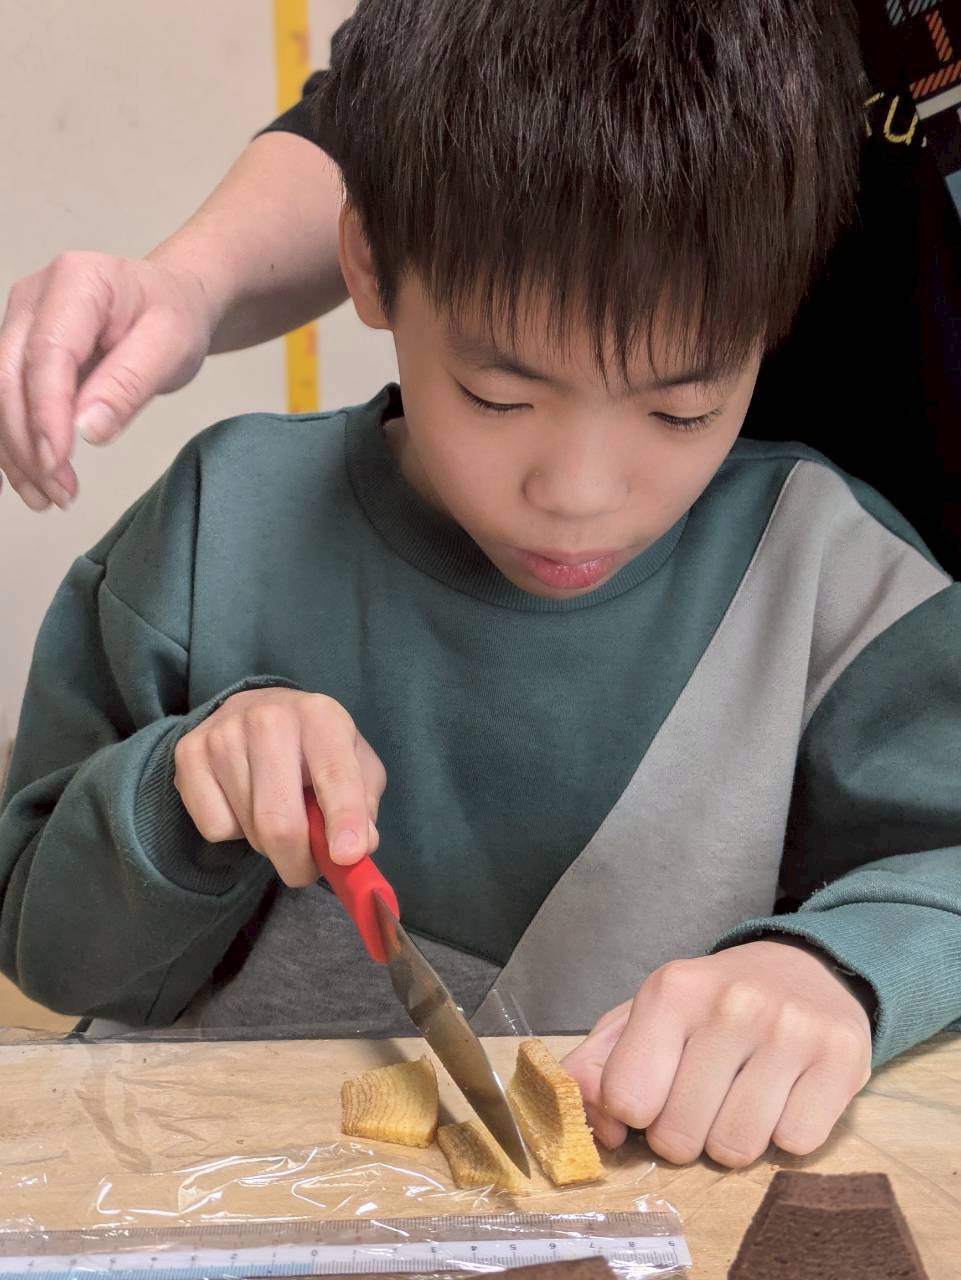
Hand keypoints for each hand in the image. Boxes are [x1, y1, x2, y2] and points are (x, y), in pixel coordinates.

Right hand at [0, 251, 213, 509]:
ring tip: (48, 498)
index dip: (46, 412)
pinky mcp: (18, 348)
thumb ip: (129, 384)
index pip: (48, 352)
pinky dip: (15, 444)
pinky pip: (5, 399)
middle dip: (28, 442)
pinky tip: (29, 481)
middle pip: (9, 375)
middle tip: (60, 493)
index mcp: (77, 282)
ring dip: (16, 452)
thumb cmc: (173, 317)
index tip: (57, 463)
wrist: (169, 299)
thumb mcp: (171, 346)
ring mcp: (19, 321)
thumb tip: (86, 430)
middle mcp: (34, 296)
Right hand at [173, 688, 385, 885]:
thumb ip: (363, 804)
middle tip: (307, 869)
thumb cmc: (316, 747)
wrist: (257, 710)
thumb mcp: (356, 764)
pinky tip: (243, 801)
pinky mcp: (189, 754)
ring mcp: (222, 735)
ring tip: (278, 814)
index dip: (344, 820)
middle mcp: (268, 718)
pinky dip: (234, 831)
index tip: (348, 856)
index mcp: (319, 716)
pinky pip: (214, 827)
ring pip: (249, 830)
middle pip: (280, 821)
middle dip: (298, 861)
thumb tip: (359, 846)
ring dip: (269, 844)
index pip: (334, 776)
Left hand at [563, 940, 872, 1167]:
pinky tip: (784, 1095)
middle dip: (683, 1134)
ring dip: (733, 1140)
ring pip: (737, 1148)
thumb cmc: (713, 1005)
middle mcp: (731, 1004)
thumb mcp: (646, 1016)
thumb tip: (596, 1122)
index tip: (654, 1094)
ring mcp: (790, 1030)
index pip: (628, 1098)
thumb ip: (599, 1063)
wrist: (806, 969)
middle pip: (680, 1135)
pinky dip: (785, 1135)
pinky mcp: (842, 1058)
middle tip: (702, 1100)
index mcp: (672, 989)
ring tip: (740, 1098)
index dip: (635, 1114)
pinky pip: (795, 1145)